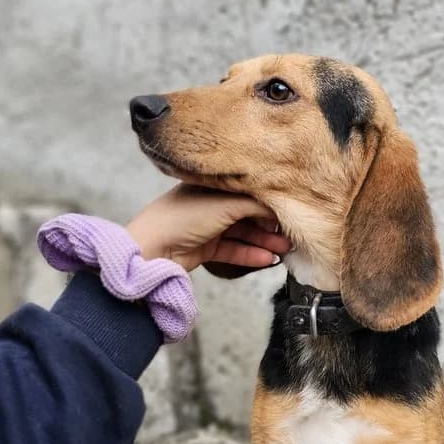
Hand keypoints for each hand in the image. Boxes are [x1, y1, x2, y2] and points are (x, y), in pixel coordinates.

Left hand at [125, 185, 289, 271]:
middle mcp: (209, 203)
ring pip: (242, 233)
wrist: (152, 250)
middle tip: (291, 232)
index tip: (288, 209)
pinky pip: (233, 250)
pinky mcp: (205, 248)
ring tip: (284, 249)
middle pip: (247, 213)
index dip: (268, 200)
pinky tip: (266, 259)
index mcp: (210, 185)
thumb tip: (279, 203)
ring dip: (264, 241)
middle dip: (270, 224)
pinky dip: (250, 254)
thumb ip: (255, 203)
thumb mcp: (225, 204)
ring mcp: (206, 226)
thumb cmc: (180, 218)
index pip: (247, 190)